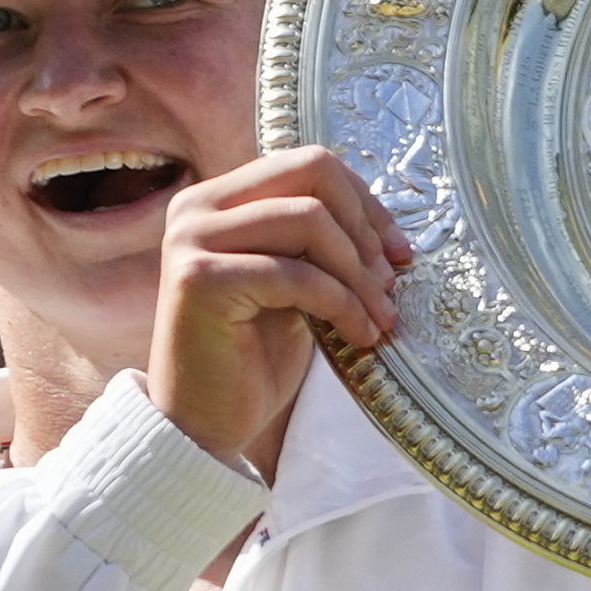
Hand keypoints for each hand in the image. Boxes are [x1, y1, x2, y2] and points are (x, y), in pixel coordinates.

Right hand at [149, 146, 409, 466]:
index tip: (398, 250)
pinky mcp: (200, 280)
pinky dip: (342, 304)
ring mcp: (192, 239)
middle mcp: (197, 207)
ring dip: (358, 273)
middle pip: (312, 174)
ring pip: (309, 220)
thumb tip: (387, 231)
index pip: (308, 165)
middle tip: (391, 283)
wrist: (202, 425)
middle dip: (364, 228)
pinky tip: (360, 336)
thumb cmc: (251, 358)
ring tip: (381, 316)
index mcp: (218, 199)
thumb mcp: (293, 286)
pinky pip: (297, 274)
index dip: (364, 202)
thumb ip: (318, 245)